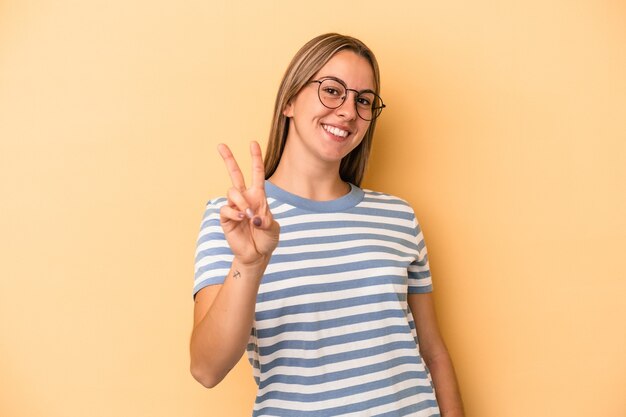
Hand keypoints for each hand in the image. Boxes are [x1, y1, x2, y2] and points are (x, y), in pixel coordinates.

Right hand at [217, 141, 279, 265]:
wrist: (257, 255)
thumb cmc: (267, 240)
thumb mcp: (274, 228)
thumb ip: (266, 220)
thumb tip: (252, 216)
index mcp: (258, 196)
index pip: (256, 173)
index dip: (255, 158)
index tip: (253, 143)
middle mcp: (244, 198)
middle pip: (234, 174)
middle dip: (228, 159)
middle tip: (220, 145)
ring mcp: (234, 207)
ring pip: (231, 192)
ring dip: (240, 202)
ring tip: (248, 215)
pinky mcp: (226, 218)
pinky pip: (225, 208)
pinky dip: (235, 213)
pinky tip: (241, 219)